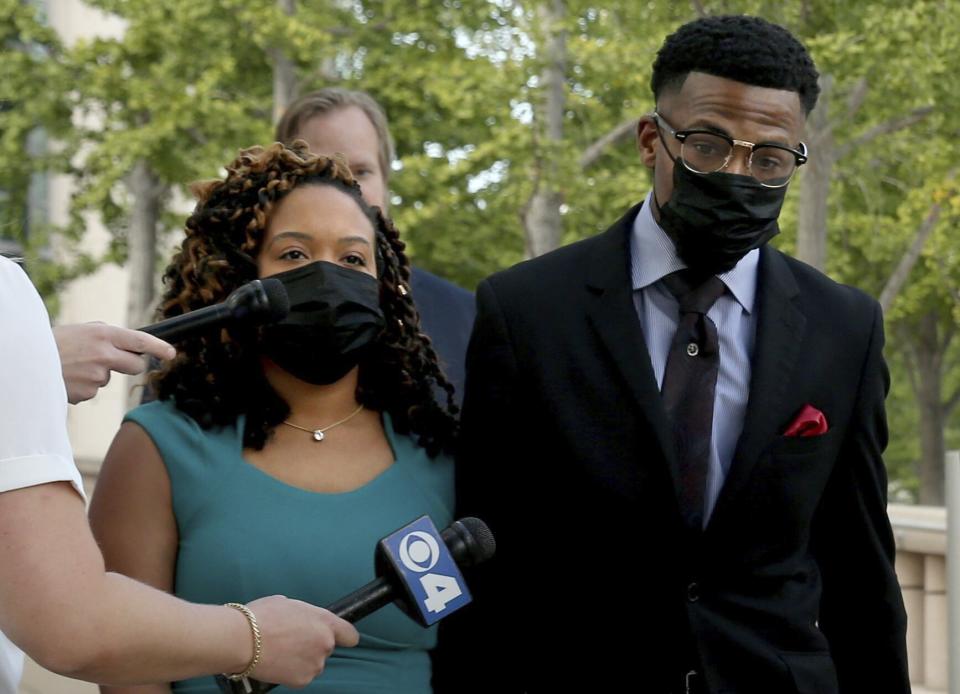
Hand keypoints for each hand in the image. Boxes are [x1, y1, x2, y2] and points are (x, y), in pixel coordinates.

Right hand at [52, 323, 175, 403]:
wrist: (25, 360)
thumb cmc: (53, 343)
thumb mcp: (81, 331)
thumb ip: (106, 336)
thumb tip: (128, 345)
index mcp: (103, 334)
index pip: (141, 341)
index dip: (160, 348)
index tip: (171, 354)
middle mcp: (104, 354)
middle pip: (135, 366)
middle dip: (130, 365)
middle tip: (112, 360)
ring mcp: (96, 376)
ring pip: (108, 378)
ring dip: (95, 374)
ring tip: (72, 366)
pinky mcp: (87, 393)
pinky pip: (92, 390)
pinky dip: (82, 386)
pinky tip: (66, 378)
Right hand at [243, 596, 358, 687]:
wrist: (242, 639)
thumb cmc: (261, 617)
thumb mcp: (288, 603)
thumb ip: (304, 614)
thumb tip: (301, 619)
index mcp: (325, 621)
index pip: (349, 634)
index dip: (344, 636)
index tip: (340, 638)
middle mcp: (325, 643)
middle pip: (326, 648)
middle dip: (312, 646)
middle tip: (291, 641)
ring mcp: (315, 664)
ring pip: (313, 663)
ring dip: (302, 659)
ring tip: (280, 651)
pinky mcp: (302, 680)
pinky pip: (301, 676)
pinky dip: (291, 672)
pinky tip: (277, 662)